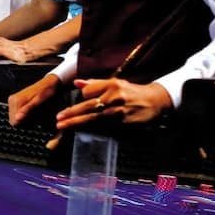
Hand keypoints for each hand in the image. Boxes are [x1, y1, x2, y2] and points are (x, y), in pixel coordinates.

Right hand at [9, 74, 60, 125]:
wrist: (49, 83)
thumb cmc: (46, 92)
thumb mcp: (38, 102)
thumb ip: (27, 110)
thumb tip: (17, 118)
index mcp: (16, 101)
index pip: (14, 121)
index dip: (24, 124)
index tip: (33, 120)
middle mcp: (12, 100)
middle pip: (13, 120)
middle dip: (24, 121)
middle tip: (35, 116)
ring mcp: (13, 100)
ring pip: (15, 118)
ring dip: (25, 118)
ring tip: (34, 113)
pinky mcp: (15, 101)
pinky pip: (17, 113)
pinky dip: (24, 114)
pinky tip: (31, 111)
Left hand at [55, 77, 172, 130]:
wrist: (155, 101)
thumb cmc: (132, 92)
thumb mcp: (115, 83)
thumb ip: (95, 83)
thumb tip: (76, 83)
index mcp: (111, 85)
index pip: (88, 91)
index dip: (79, 98)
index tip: (71, 105)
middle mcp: (114, 97)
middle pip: (88, 106)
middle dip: (71, 113)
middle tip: (58, 119)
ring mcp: (119, 112)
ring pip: (94, 118)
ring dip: (77, 123)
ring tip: (63, 126)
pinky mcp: (124, 124)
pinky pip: (104, 127)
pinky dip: (91, 129)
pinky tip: (81, 132)